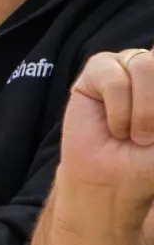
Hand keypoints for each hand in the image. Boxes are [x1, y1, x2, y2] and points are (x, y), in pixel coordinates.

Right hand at [61, 48, 153, 206]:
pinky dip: (118, 109)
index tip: (149, 132)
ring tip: (134, 134)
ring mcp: (126, 65)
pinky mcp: (96, 71)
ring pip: (144, 65)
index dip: (153, 100)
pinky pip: (113, 78)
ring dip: (142, 110)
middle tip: (150, 138)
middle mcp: (152, 66)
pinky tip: (114, 127)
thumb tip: (152, 64)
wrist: (113, 180)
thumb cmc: (149, 160)